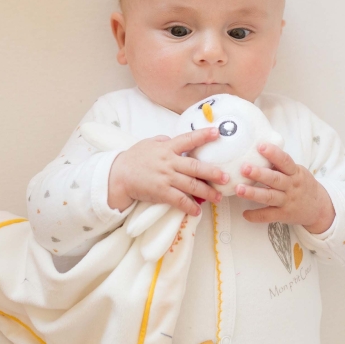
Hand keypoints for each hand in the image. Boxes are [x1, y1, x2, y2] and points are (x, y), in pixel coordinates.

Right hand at [108, 127, 229, 216]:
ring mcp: (166, 178)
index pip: (188, 139)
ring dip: (207, 192)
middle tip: (226, 177)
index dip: (203, 135)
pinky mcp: (161, 192)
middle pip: (195, 167)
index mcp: (168, 147)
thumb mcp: (150, 143)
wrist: (118, 175)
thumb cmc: (135, 157)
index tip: (217, 132)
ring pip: (191, 185)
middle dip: (213, 172)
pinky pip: (179, 200)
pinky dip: (189, 206)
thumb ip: (165, 140)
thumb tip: (176, 139)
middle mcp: (169, 162)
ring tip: (218, 197)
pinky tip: (197, 211)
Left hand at [236, 143, 334, 232]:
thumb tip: (257, 152)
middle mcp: (291, 186)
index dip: (273, 153)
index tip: (260, 146)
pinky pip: (269, 216)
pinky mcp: (284, 215)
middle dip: (259, 173)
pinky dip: (256, 216)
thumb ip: (280, 165)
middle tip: (244, 168)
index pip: (284, 161)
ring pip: (270, 197)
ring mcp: (287, 201)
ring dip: (253, 193)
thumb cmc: (301, 184)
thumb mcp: (296, 172)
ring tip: (239, 189)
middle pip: (275, 179)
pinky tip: (245, 214)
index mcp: (295, 172)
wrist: (319, 208)